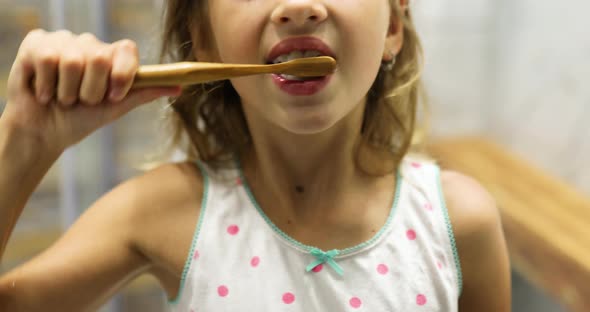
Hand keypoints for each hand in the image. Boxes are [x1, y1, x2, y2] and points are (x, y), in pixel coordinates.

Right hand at [1, 29, 180, 155]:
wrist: (44, 132)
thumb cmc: (82, 119)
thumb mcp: (116, 108)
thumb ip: (145, 93)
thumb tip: (179, 86)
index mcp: (112, 58)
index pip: (127, 49)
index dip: (122, 74)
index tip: (113, 97)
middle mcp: (90, 44)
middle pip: (99, 58)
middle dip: (91, 91)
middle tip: (82, 101)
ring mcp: (64, 41)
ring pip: (72, 61)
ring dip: (66, 92)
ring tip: (61, 98)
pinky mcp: (37, 43)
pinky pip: (46, 58)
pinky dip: (45, 85)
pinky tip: (43, 92)